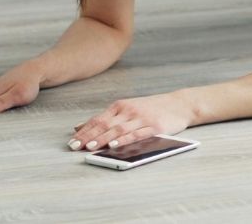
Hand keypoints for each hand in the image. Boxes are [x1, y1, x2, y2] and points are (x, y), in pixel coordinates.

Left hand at [68, 92, 191, 151]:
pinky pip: (136, 134)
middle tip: (74, 147)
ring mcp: (142, 118)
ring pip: (118, 129)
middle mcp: (130, 110)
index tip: (71, 142)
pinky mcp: (154, 127)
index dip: (84, 131)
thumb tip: (78, 126)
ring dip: (102, 139)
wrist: (180, 104)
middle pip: (105, 124)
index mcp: (121, 105)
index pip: (98, 119)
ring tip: (90, 147)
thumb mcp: (127, 108)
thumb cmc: (152, 108)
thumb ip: (105, 117)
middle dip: (88, 136)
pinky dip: (124, 140)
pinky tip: (114, 145)